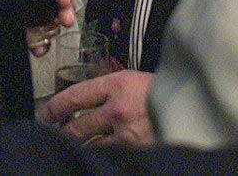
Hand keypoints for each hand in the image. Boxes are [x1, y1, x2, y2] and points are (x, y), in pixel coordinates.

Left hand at [40, 68, 154, 146]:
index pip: (75, 96)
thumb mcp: (130, 80)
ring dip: (80, 147)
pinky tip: (95, 155)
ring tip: (72, 146)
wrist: (191, 108)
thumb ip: (106, 91)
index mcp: (117, 85)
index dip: (55, 107)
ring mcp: (128, 135)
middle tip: (54, 135)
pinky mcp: (136, 152)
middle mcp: (118, 110)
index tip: (46, 114)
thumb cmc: (157, 92)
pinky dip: (100, 156)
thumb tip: (79, 103)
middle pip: (77, 127)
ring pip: (91, 146)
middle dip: (63, 133)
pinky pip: (109, 156)